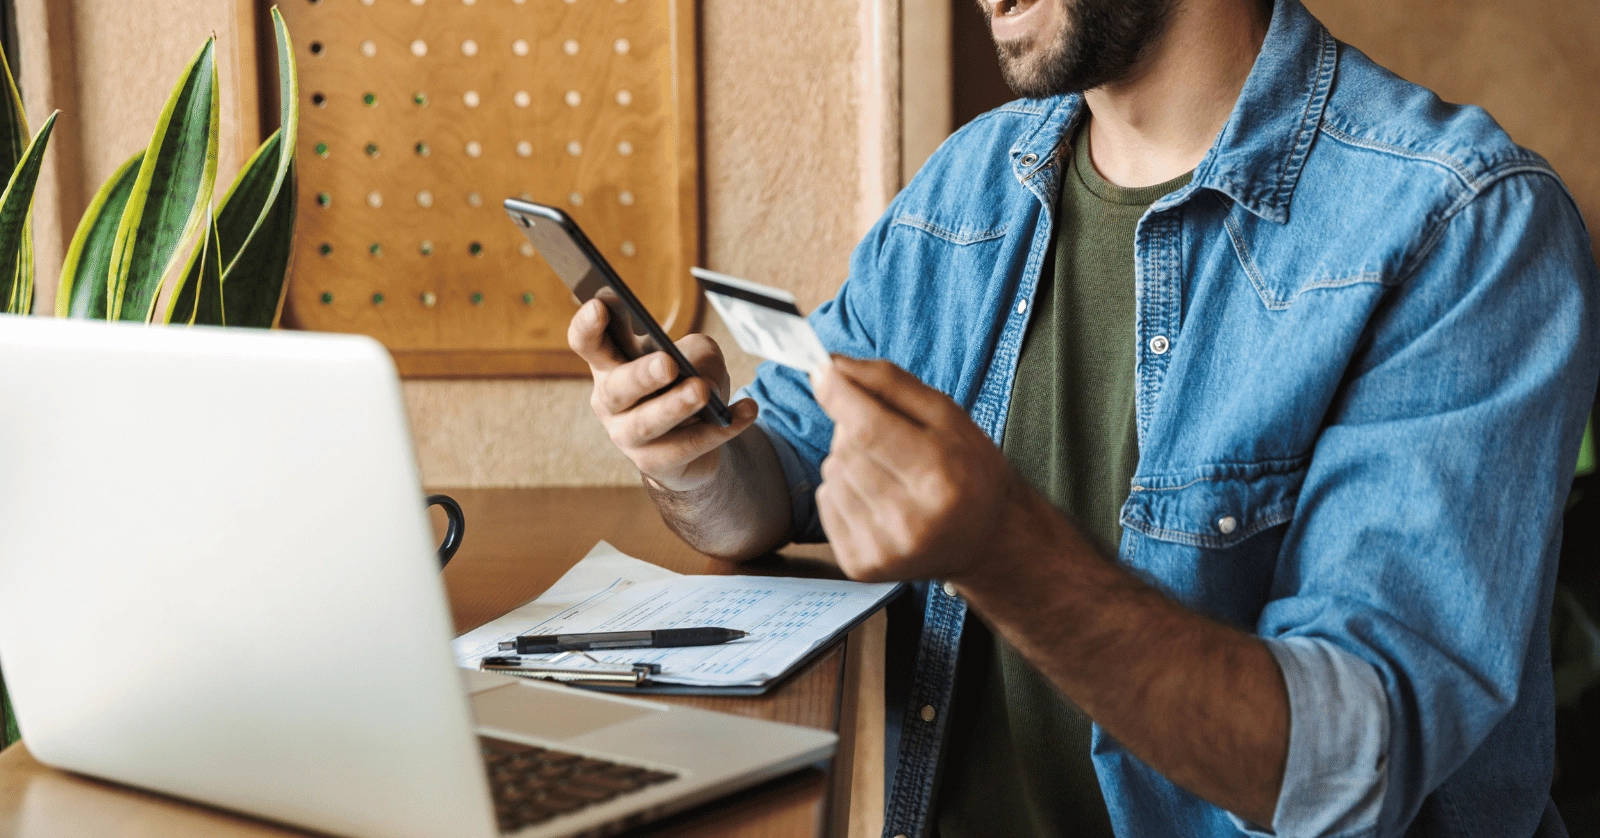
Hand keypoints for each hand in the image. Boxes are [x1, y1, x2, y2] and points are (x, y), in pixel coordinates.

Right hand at [569, 299, 758, 490]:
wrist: (695, 442)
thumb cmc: (685, 384)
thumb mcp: (696, 356)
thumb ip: (697, 353)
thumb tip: (700, 373)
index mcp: (610, 364)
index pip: (587, 342)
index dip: (587, 326)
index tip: (600, 305)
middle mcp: (610, 401)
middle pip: (617, 387)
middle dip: (642, 375)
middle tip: (669, 363)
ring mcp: (627, 436)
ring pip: (647, 423)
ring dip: (676, 406)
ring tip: (703, 390)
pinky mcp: (654, 463)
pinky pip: (686, 446)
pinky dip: (720, 429)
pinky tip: (746, 411)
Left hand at [811, 356, 1024, 581]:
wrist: (989, 540)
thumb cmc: (971, 470)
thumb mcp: (948, 415)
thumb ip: (890, 383)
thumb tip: (831, 364)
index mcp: (940, 476)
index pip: (868, 429)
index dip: (837, 394)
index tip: (823, 371)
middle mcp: (911, 519)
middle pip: (847, 449)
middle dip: (853, 427)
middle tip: (887, 436)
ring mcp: (885, 548)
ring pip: (832, 474)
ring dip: (849, 461)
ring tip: (888, 472)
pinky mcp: (862, 566)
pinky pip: (825, 503)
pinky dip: (842, 490)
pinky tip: (876, 498)